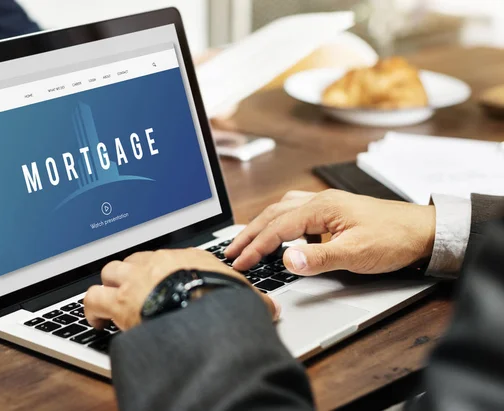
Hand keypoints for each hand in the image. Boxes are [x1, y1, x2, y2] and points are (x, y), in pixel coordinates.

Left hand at [84, 248, 279, 330]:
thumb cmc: (224, 302)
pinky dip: (91, 309)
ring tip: (110, 302)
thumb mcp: (245, 297)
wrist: (205, 313)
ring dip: (108, 286)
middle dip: (131, 274)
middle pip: (135, 259)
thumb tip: (272, 308)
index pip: (166, 257)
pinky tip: (97, 321)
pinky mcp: (119, 301)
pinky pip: (92, 298)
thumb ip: (254, 299)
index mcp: (187, 258)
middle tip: (133, 290)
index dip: (160, 270)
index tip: (159, 280)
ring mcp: (136, 279)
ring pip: (110, 271)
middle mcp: (158, 262)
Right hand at [225, 189, 435, 275]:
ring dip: (262, 225)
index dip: (255, 247)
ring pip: (283, 210)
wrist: (424, 230)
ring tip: (247, 241)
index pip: (277, 228)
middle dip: (249, 234)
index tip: (239, 263)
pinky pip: (296, 212)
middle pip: (273, 214)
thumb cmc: (394, 238)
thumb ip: (319, 257)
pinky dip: (280, 222)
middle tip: (231, 251)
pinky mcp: (333, 212)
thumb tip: (286, 260)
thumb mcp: (356, 253)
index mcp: (321, 208)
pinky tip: (282, 233)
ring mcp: (326, 205)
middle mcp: (320, 201)